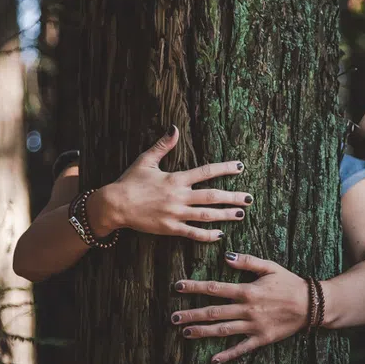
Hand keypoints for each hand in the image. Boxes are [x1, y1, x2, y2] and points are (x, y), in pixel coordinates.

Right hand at [88, 125, 252, 241]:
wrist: (115, 205)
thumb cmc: (129, 181)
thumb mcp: (146, 160)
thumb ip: (163, 145)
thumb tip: (174, 128)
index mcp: (176, 179)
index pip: (206, 172)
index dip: (225, 169)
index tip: (240, 167)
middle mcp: (179, 197)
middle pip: (212, 196)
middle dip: (232, 197)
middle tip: (249, 198)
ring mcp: (175, 214)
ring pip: (206, 215)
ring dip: (225, 215)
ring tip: (240, 214)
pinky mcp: (169, 229)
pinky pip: (192, 233)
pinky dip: (207, 235)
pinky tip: (219, 235)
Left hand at [170, 252, 308, 363]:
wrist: (312, 305)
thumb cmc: (289, 283)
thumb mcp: (270, 267)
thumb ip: (248, 261)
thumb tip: (226, 256)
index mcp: (247, 291)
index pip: (215, 288)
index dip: (195, 287)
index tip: (178, 287)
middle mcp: (247, 310)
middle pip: (214, 312)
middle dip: (192, 314)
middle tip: (173, 317)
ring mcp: (254, 326)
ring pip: (223, 330)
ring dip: (203, 332)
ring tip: (185, 333)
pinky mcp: (262, 339)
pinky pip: (242, 348)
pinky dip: (227, 355)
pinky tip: (213, 360)